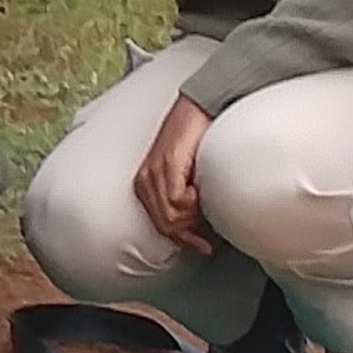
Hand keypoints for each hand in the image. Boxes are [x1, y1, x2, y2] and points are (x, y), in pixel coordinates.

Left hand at [136, 97, 212, 251]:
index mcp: (145, 185)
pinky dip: (193, 202)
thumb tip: (197, 227)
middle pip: (165, 225)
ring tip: (204, 199)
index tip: (202, 245)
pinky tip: (200, 189)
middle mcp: (145, 181)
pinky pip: (177, 200)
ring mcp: (154, 173)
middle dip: (189, 230)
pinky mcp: (167, 165)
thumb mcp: (186, 174)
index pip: (160, 225)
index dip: (183, 238)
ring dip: (193, 215)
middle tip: (207, 224)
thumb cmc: (197, 139)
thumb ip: (185, 198)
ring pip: (171, 216)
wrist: (199, 108)